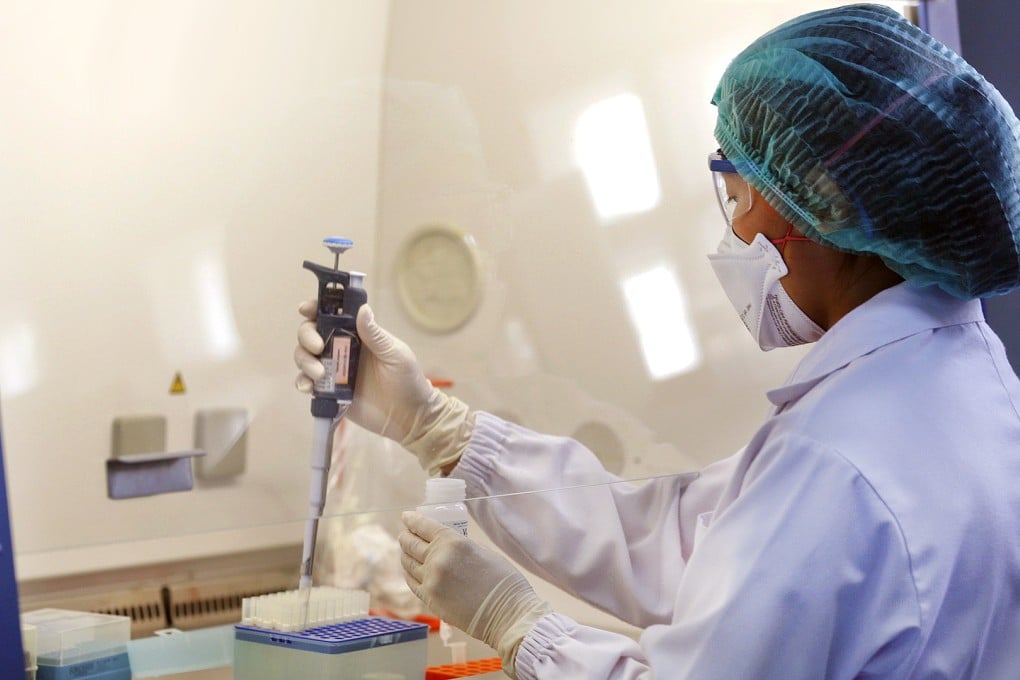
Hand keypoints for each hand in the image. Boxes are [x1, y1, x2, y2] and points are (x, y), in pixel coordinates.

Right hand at [294, 302, 472, 474]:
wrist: (409, 416)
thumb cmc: (407, 380)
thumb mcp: (395, 354)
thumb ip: (375, 335)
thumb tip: (362, 309)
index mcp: (357, 335)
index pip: (331, 316)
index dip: (315, 309)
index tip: (305, 309)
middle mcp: (341, 349)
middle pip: (311, 334)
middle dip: (307, 336)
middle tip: (317, 347)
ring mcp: (334, 371)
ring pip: (305, 357)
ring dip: (305, 360)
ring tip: (319, 373)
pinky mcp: (329, 392)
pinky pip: (308, 383)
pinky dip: (302, 382)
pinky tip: (308, 387)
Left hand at [400, 511, 550, 674]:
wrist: (506, 613)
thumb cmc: (503, 581)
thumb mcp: (482, 551)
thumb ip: (460, 546)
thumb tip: (446, 545)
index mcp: (453, 542)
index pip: (424, 526)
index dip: (412, 520)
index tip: (406, 516)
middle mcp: (437, 559)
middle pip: (411, 543)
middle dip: (406, 536)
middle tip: (404, 533)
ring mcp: (430, 580)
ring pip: (408, 563)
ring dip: (405, 554)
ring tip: (406, 551)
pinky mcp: (429, 599)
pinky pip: (412, 582)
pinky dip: (409, 573)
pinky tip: (410, 570)